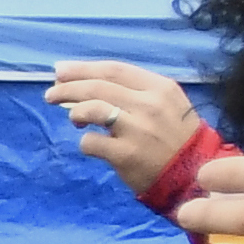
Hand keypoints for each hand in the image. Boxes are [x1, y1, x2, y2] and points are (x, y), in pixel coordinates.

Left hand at [47, 60, 203, 197]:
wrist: (193, 175)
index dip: (83, 68)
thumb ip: (135, 93)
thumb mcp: (167, 104)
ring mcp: (137, 129)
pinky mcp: (126, 155)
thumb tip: (91, 85)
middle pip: (98, 87)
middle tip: (51, 94)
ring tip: (71, 117)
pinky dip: (85, 141)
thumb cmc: (175, 137)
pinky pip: (92, 142)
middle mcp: (149, 104)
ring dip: (74, 110)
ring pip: (92, 108)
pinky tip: (90, 143)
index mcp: (160, 87)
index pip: (115, 70)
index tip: (61, 71)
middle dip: (68, 87)